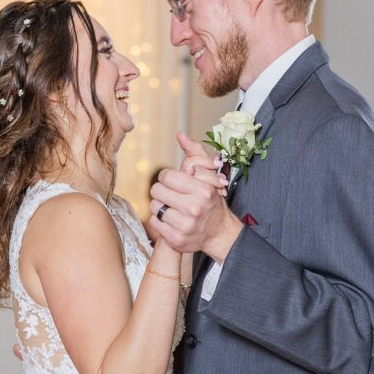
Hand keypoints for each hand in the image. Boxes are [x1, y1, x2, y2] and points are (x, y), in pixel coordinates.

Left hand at [148, 140, 243, 260]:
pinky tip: (170, 219)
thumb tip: (180, 135)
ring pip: (154, 207)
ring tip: (171, 208)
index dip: (167, 177)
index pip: (167, 176)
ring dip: (160, 206)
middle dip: (162, 191)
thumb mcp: (208, 176)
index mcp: (203, 190)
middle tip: (170, 194)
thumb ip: (195, 154)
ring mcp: (185, 225)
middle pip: (156, 190)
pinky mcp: (176, 239)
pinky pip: (154, 222)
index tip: (174, 182)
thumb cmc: (211, 201)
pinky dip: (159, 220)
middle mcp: (194, 208)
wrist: (219, 233)